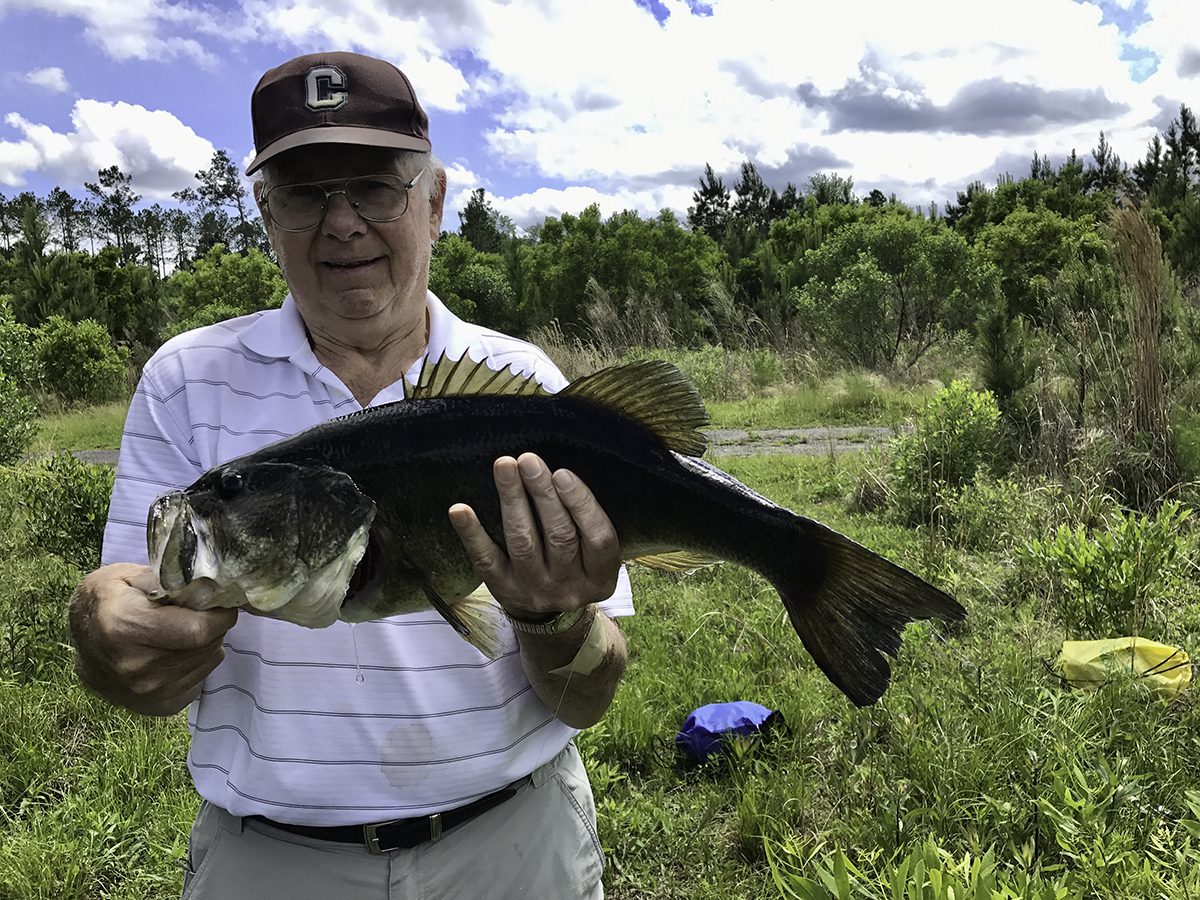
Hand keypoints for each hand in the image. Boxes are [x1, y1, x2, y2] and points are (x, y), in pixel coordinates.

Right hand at [69, 563, 237, 715]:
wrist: (85, 640)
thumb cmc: (110, 599)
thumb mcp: (131, 575)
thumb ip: (172, 578)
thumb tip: (212, 586)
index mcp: (126, 628)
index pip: (198, 630)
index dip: (218, 614)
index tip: (219, 601)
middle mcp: (136, 665)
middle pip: (207, 645)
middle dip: (215, 624)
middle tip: (202, 610)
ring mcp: (146, 690)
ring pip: (208, 660)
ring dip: (209, 641)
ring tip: (186, 627)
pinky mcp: (157, 703)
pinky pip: (200, 676)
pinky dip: (200, 658)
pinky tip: (179, 646)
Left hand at [448, 453, 620, 620]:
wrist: (550, 616)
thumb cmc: (576, 565)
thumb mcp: (595, 554)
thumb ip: (587, 520)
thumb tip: (560, 472)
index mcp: (600, 577)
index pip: (598, 538)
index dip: (581, 504)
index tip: (562, 473)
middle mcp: (570, 587)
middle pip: (559, 536)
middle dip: (543, 494)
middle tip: (529, 461)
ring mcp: (535, 590)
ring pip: (523, 542)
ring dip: (513, 500)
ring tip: (505, 467)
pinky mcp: (504, 589)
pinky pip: (486, 560)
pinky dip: (472, 533)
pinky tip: (460, 510)